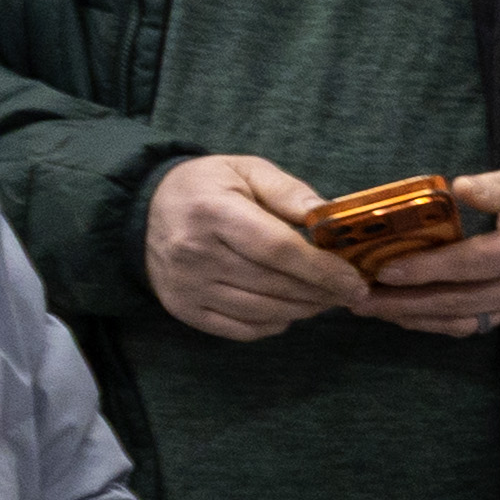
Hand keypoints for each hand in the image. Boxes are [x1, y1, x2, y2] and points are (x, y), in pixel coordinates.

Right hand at [147, 154, 373, 341]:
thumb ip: (288, 191)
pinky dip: (274, 323)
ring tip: (326, 298)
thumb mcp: (245, 170)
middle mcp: (195, 254)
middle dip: (321, 292)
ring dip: (303, 310)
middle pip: (275, 285)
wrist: (144, 211)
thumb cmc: (206, 187)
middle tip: (350, 291)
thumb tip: (328, 215)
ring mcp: (187, 287)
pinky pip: (242, 329)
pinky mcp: (184, 310)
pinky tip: (290, 308)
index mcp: (213, 212)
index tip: (355, 280)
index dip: (322, 269)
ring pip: (263, 311)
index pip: (278, 249)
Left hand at [364, 162, 499, 338]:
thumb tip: (458, 189)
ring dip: (413, 318)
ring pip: (459, 321)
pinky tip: (404, 316)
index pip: (471, 263)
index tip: (385, 267)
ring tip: (371, 309)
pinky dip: (434, 324)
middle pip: (456, 301)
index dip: (427, 268)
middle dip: (404, 302)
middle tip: (359, 298)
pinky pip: (470, 326)